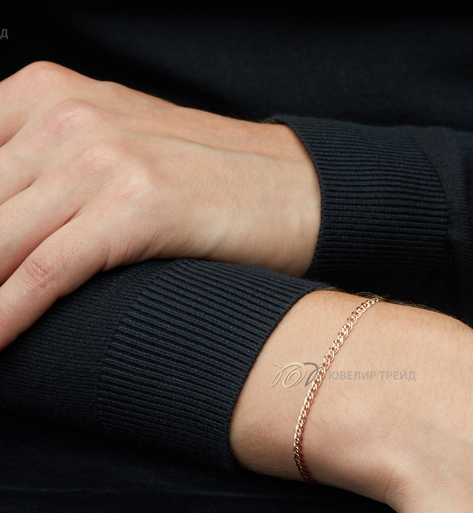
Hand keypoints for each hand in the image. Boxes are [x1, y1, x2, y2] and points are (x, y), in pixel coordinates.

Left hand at [0, 61, 319, 348]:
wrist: (297, 187)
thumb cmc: (210, 179)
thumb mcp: (115, 147)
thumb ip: (46, 168)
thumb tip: (4, 221)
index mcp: (47, 93)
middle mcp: (66, 116)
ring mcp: (102, 158)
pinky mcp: (137, 206)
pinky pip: (48, 270)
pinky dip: (10, 312)